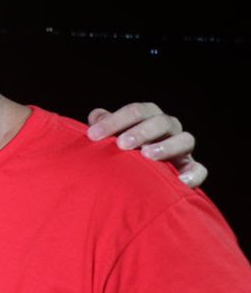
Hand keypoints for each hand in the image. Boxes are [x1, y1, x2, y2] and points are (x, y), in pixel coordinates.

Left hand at [87, 103, 203, 187]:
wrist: (138, 172)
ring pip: (185, 140)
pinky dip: (193, 174)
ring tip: (148, 156)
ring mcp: (182, 147)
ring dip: (167, 146)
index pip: (135, 111)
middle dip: (141, 131)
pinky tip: (180, 181)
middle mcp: (168, 128)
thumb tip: (96, 116)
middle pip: (161, 122)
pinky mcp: (190, 168)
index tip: (93, 135)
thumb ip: (102, 124)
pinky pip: (199, 169)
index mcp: (148, 116)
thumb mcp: (110, 135)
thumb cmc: (119, 148)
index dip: (114, 121)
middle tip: (122, 144)